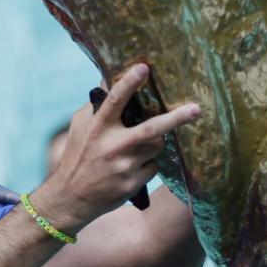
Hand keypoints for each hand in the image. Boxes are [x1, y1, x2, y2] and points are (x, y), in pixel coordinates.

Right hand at [37, 64, 198, 231]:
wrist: (70, 198)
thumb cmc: (77, 156)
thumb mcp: (80, 127)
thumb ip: (97, 106)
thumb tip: (112, 79)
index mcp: (97, 128)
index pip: (115, 100)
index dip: (130, 83)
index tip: (145, 68)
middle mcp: (112, 146)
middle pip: (151, 129)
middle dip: (176, 118)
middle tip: (196, 109)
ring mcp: (124, 167)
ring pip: (157, 146)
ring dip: (156, 141)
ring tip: (140, 143)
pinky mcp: (132, 184)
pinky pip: (153, 166)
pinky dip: (149, 162)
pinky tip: (134, 166)